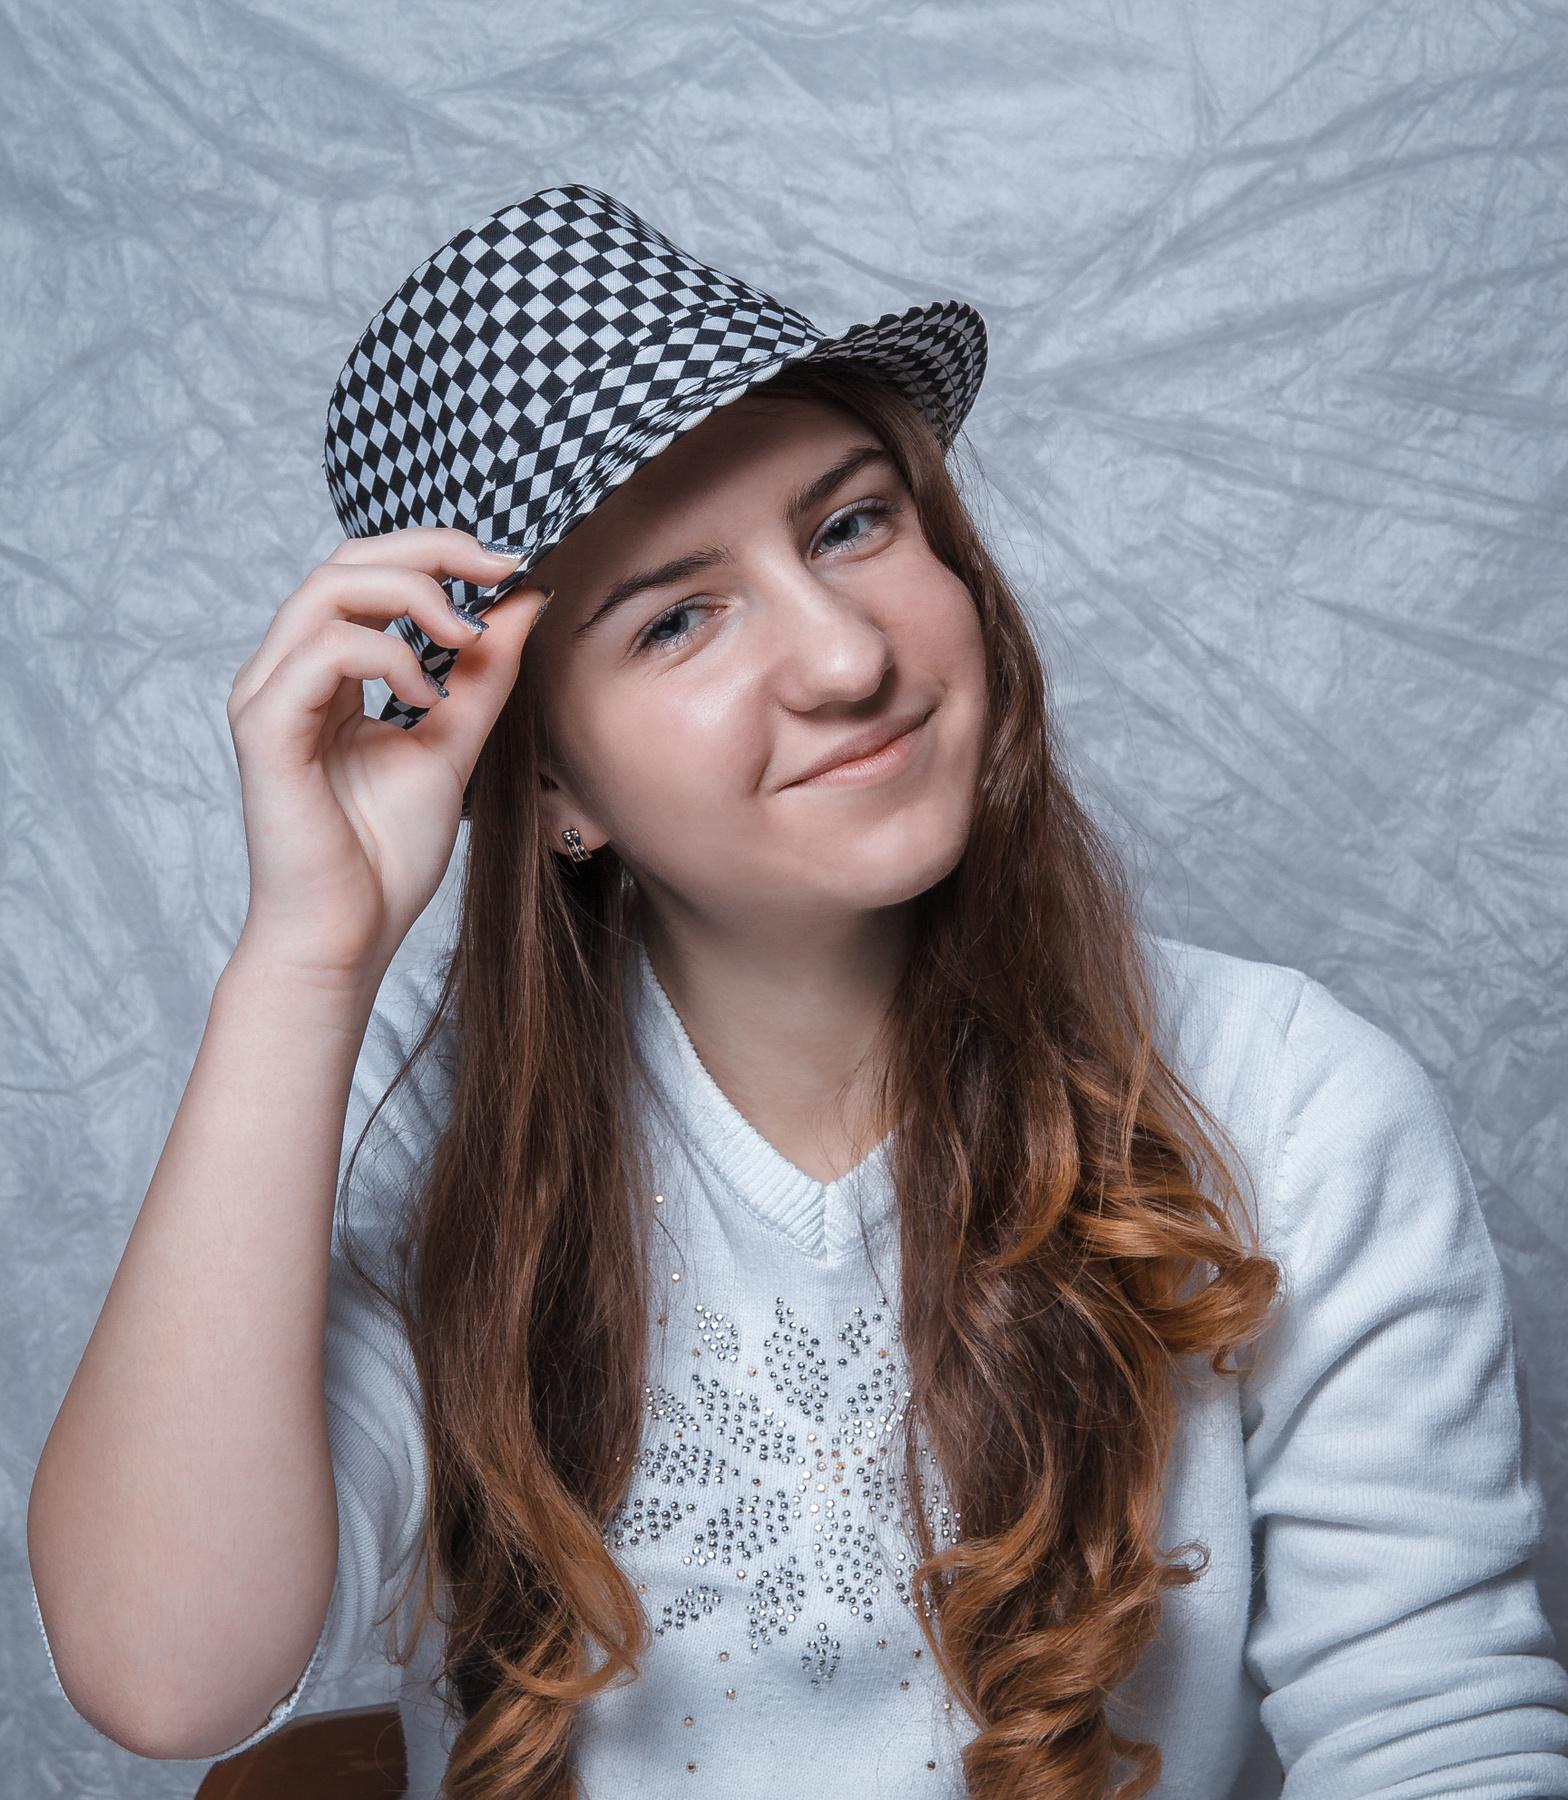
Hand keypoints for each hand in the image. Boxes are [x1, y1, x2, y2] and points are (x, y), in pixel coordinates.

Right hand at [227, 529, 544, 983]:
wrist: (348, 936)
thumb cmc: (385, 856)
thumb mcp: (453, 746)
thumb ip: (483, 675)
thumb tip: (524, 600)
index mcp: (326, 671)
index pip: (369, 572)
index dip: (438, 552)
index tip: (510, 565)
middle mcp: (288, 672)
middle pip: (345, 560)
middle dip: (430, 550)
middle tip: (499, 569)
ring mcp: (268, 696)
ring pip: (327, 589)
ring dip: (412, 596)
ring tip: (464, 641)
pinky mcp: (265, 729)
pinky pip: (322, 651)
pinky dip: (386, 655)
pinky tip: (426, 696)